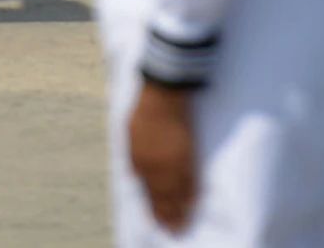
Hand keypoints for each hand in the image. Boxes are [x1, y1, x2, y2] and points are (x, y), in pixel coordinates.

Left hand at [128, 79, 198, 231]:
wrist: (164, 94)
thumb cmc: (145, 109)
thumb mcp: (129, 134)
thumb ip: (133, 157)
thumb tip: (134, 174)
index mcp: (138, 163)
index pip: (147, 191)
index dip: (154, 206)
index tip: (158, 219)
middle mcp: (154, 168)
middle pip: (162, 196)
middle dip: (167, 214)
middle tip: (174, 230)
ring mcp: (171, 162)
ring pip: (176, 191)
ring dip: (179, 208)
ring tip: (183, 223)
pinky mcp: (186, 153)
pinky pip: (189, 177)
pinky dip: (191, 191)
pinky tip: (193, 200)